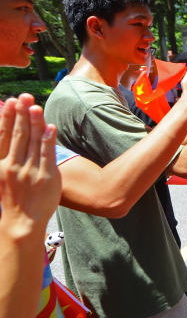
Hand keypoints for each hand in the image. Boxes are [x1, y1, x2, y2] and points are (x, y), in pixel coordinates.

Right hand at [0, 95, 60, 236]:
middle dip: (21, 113)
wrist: (22, 221)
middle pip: (17, 134)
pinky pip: (47, 154)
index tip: (9, 101)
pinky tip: (50, 126)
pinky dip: (48, 140)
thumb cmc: (14, 196)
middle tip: (24, 96)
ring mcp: (29, 171)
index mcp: (0, 164)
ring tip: (36, 106)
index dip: (6, 117)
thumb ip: (6, 154)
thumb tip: (9, 133)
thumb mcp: (2, 176)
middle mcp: (13, 166)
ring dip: (34, 122)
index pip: (3, 136)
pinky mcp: (46, 177)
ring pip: (32, 141)